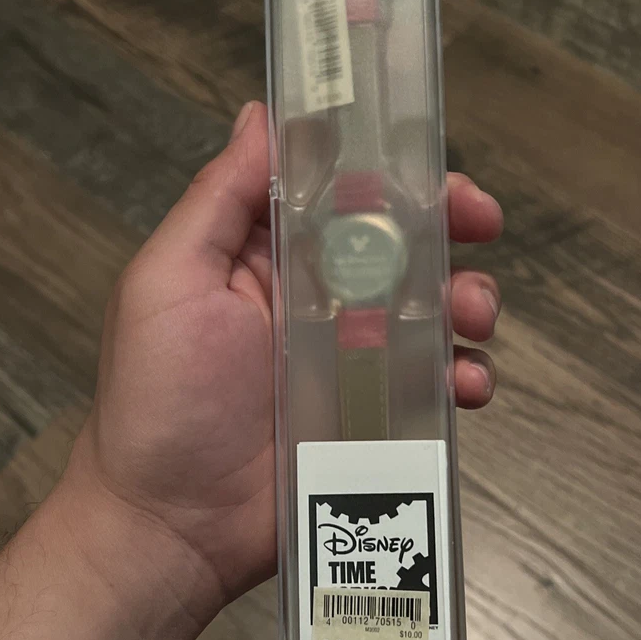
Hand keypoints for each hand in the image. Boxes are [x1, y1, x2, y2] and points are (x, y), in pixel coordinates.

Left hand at [62, 103, 503, 639]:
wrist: (171, 525)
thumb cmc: (159, 397)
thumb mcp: (170, 281)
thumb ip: (218, 200)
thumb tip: (259, 114)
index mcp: (270, 257)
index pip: (341, 193)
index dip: (391, 171)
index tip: (431, 164)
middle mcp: (318, 299)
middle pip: (401, 245)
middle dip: (449, 227)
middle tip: (481, 224)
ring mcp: (353, 361)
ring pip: (432, 310)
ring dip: (467, 299)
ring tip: (472, 316)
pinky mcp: (377, 417)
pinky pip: (436, 386)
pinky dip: (464, 378)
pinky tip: (465, 386)